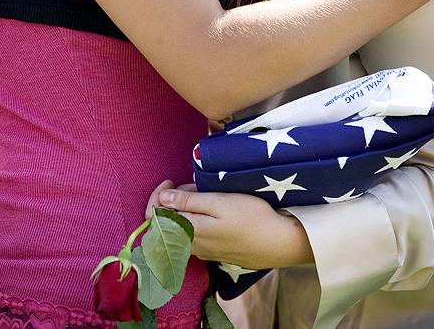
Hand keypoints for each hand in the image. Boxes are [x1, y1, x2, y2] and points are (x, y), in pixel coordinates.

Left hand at [150, 185, 312, 269]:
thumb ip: (188, 201)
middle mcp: (191, 247)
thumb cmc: (251, 217)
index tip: (170, 181)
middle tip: (195, 183)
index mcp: (188, 233)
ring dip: (188, 208)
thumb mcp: (219, 202)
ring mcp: (204, 252)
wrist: (279, 242)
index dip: (157, 196)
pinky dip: (198, 218)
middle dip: (176, 198)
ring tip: (208, 193)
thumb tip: (162, 198)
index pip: (155, 218)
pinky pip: (196, 233)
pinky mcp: (215, 252)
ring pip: (183, 226)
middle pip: (168, 222)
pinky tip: (214, 209)